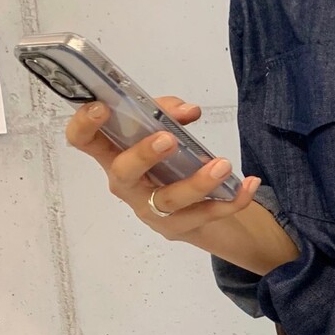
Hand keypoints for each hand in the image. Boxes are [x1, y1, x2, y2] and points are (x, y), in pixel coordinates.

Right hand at [65, 95, 260, 239]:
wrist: (194, 209)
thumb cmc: (167, 161)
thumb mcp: (165, 131)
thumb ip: (170, 113)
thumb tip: (188, 110)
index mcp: (113, 156)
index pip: (85, 142)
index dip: (84, 126)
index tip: (101, 107)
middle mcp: (127, 186)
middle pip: (124, 174)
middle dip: (143, 156)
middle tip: (168, 139)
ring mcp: (152, 211)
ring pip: (169, 200)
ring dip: (197, 182)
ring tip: (223, 165)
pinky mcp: (181, 227)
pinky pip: (208, 215)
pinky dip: (233, 200)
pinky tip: (250, 184)